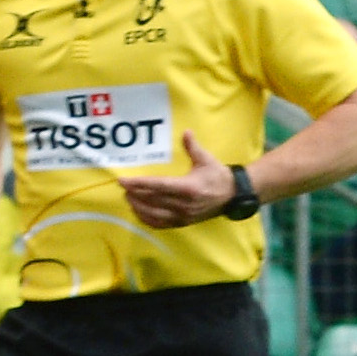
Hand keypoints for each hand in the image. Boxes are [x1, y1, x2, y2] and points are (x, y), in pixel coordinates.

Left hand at [119, 131, 241, 226]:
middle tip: (123, 187)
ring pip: (153, 214)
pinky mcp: (183, 222)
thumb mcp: (207, 160)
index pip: (157, 186)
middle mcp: (184, 204)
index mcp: (188, 188)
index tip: (123, 181)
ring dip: (138, 207)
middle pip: (152, 200)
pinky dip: (147, 219)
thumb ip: (193, 147)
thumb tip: (186, 132)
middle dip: (134, 194)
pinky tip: (139, 212)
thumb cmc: (218, 176)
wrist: (233, 196)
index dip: (138, 184)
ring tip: (128, 198)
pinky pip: (161, 223)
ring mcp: (183, 215)